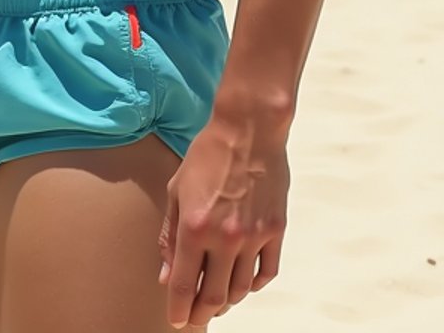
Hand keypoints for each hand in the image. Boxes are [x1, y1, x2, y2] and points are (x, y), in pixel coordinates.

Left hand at [157, 116, 289, 327]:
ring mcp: (254, 236)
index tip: (177, 320)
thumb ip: (170, 236)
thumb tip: (167, 275)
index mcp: (195, 227)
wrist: (249, 129)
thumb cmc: (207, 154)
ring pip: (241, 290)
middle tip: (196, 318)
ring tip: (216, 300)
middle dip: (202, 314)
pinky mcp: (276, 230)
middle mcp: (226, 237)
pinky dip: (254, 284)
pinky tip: (243, 282)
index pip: (185, 285)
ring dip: (227, 301)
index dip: (179, 309)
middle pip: (215, 297)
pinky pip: (267, 272)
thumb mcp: (177, 190)